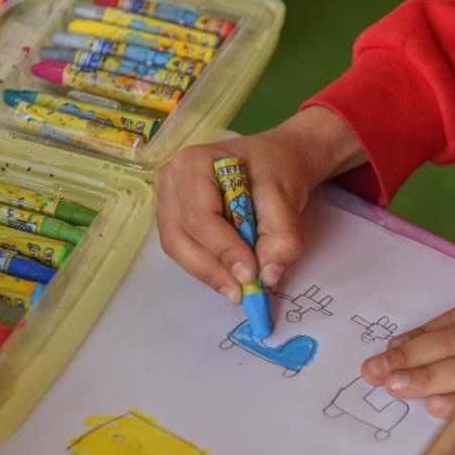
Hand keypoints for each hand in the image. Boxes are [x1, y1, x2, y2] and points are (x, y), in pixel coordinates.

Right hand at [155, 106, 366, 302]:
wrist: (275, 161)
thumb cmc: (277, 169)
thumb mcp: (288, 195)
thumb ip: (283, 234)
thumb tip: (270, 275)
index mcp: (193, 164)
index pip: (200, 216)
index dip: (223, 250)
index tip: (250, 275)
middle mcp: (170, 180)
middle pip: (180, 236)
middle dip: (213, 269)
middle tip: (243, 294)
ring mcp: (167, 200)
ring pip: (178, 248)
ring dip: (209, 273)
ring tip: (240, 291)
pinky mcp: (172, 218)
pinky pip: (183, 250)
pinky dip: (208, 267)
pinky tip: (231, 277)